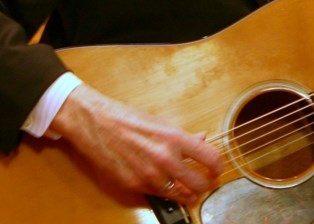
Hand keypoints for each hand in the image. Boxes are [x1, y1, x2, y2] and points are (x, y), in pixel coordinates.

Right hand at [50, 84, 222, 205]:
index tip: (217, 170)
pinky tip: (165, 185)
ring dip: (187, 193)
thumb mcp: (160, 122)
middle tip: (205, 182)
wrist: (95, 123)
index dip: (218, 167)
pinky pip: (159, 195)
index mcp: (174, 138)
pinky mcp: (134, 185)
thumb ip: (183, 137)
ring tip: (187, 187)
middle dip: (205, 185)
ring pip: (181, 196)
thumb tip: (202, 141)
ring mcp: (149, 175)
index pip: (210, 159)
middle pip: (200, 184)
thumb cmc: (125, 118)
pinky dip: (166, 193)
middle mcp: (164, 158)